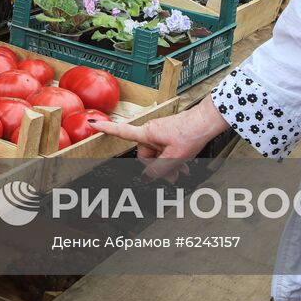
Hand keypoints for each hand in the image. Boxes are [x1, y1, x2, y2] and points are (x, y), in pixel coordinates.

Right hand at [90, 103, 229, 180]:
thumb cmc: (191, 134)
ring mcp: (160, 132)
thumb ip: (159, 169)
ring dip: (167, 165)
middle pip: (145, 154)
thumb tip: (147, 178)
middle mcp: (151, 131)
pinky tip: (183, 167)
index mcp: (148, 133)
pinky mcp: (168, 133)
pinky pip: (165, 149)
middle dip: (158, 167)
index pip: (122, 131)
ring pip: (157, 154)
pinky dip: (172, 159)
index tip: (92, 123)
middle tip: (172, 178)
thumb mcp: (174, 157)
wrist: (207, 121)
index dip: (106, 129)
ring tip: (181, 173)